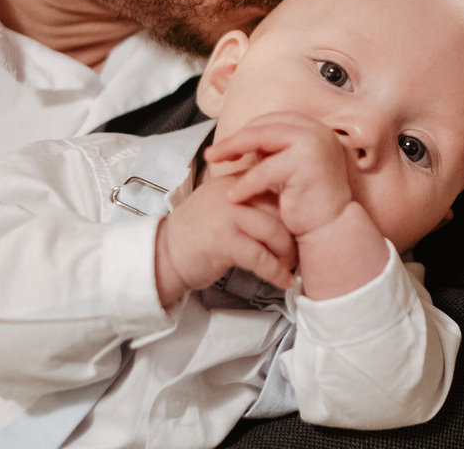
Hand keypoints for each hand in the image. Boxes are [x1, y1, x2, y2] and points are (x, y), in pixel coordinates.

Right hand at [155, 172, 296, 307]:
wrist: (162, 256)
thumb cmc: (195, 235)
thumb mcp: (221, 207)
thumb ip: (247, 202)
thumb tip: (286, 211)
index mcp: (232, 183)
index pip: (272, 187)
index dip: (291, 209)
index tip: (301, 226)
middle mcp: (231, 194)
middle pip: (278, 209)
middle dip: (294, 233)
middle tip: (297, 251)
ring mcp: (227, 216)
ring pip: (273, 232)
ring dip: (288, 254)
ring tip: (291, 266)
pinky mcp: (223, 241)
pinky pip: (261, 256)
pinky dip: (276, 271)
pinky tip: (283, 281)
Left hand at [205, 112, 352, 237]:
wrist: (331, 228)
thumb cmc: (307, 202)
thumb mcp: (288, 167)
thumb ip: (272, 150)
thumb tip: (242, 141)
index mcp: (313, 127)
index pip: (271, 120)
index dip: (246, 131)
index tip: (225, 147)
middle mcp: (317, 130)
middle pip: (264, 125)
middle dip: (234, 139)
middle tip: (211, 154)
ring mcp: (314, 143)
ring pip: (261, 138)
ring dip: (232, 149)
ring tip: (213, 163)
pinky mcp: (306, 163)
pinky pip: (266, 169)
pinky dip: (246, 182)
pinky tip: (233, 196)